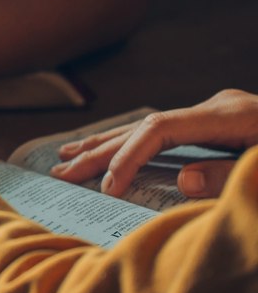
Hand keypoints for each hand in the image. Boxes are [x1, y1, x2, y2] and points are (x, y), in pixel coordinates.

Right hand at [49, 89, 257, 197]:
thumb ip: (230, 176)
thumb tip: (183, 180)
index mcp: (231, 114)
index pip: (160, 128)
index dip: (128, 155)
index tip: (108, 186)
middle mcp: (219, 107)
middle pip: (145, 124)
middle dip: (100, 150)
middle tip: (61, 172)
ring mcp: (219, 112)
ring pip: (150, 125)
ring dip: (108, 144)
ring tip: (66, 158)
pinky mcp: (223, 122)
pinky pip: (166, 132)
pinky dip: (133, 143)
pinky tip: (112, 150)